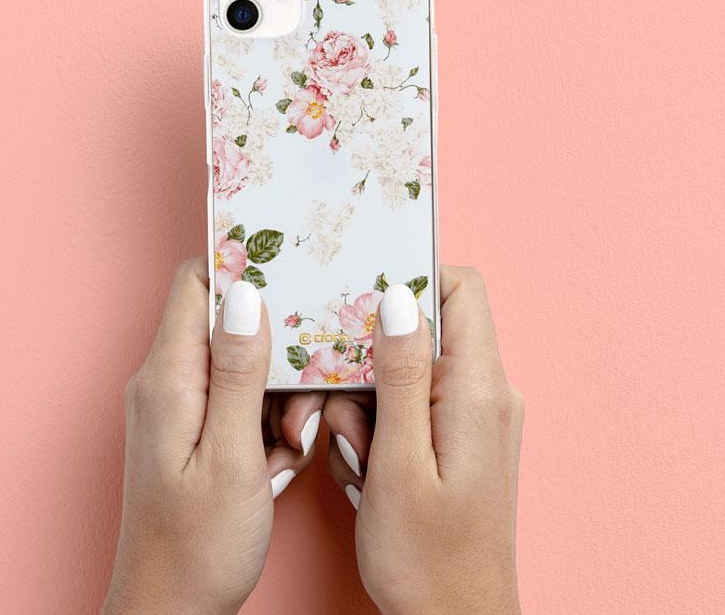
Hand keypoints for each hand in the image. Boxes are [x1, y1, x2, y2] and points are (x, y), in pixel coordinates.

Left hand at [103, 258, 323, 614]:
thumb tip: (247, 295)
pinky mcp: (194, 426)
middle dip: (275, 353)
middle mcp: (167, 380)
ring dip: (277, 395)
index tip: (291, 274)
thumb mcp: (233, 456)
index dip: (241, 268)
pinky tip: (275, 459)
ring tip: (287, 442)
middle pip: (229, 324)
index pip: (196, 283)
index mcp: (169, 377)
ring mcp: (180, 404)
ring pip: (243, 364)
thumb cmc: (200, 545)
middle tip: (298, 402)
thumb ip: (241, 371)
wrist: (171, 610)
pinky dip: (267, 420)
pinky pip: (240, 398)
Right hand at [324, 267, 523, 614]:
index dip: (413, 280)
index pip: (460, 289)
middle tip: (349, 412)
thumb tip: (398, 296)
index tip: (363, 302)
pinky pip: (417, 402)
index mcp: (478, 389)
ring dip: (373, 400)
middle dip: (375, 358)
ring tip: (361, 456)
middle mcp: (487, 393)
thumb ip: (400, 374)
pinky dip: (385, 421)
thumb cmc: (424, 557)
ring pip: (412, 368)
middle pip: (427, 329)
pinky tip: (370, 465)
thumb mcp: (399, 463)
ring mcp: (477, 415)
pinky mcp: (463, 436)